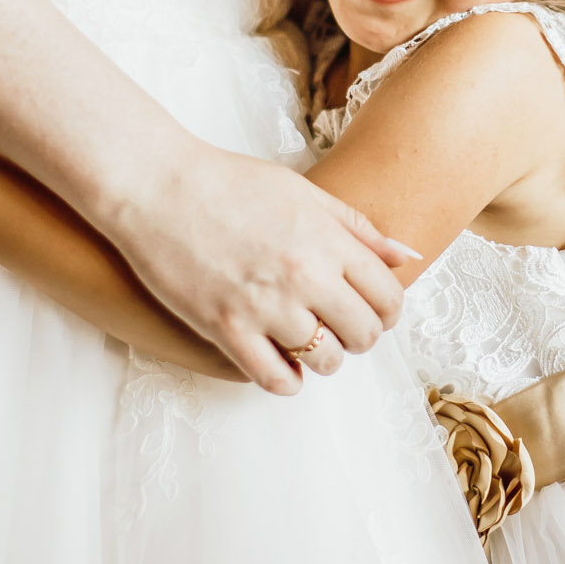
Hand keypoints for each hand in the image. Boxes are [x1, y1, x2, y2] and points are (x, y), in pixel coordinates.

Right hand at [100, 142, 418, 395]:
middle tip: (340, 328)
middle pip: (363, 335)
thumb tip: (407, 257)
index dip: (387, 312)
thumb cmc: (230, 183)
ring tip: (308, 342)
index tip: (372, 312)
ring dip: (323, 359)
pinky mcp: (225, 328)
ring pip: (325, 362)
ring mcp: (265, 306)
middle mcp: (304, 276)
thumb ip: (359, 228)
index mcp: (328, 241)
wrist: (157, 186)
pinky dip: (287, 380)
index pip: (387, 298)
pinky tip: (281, 363)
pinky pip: (275, 379)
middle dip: (359, 337)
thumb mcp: (304, 193)